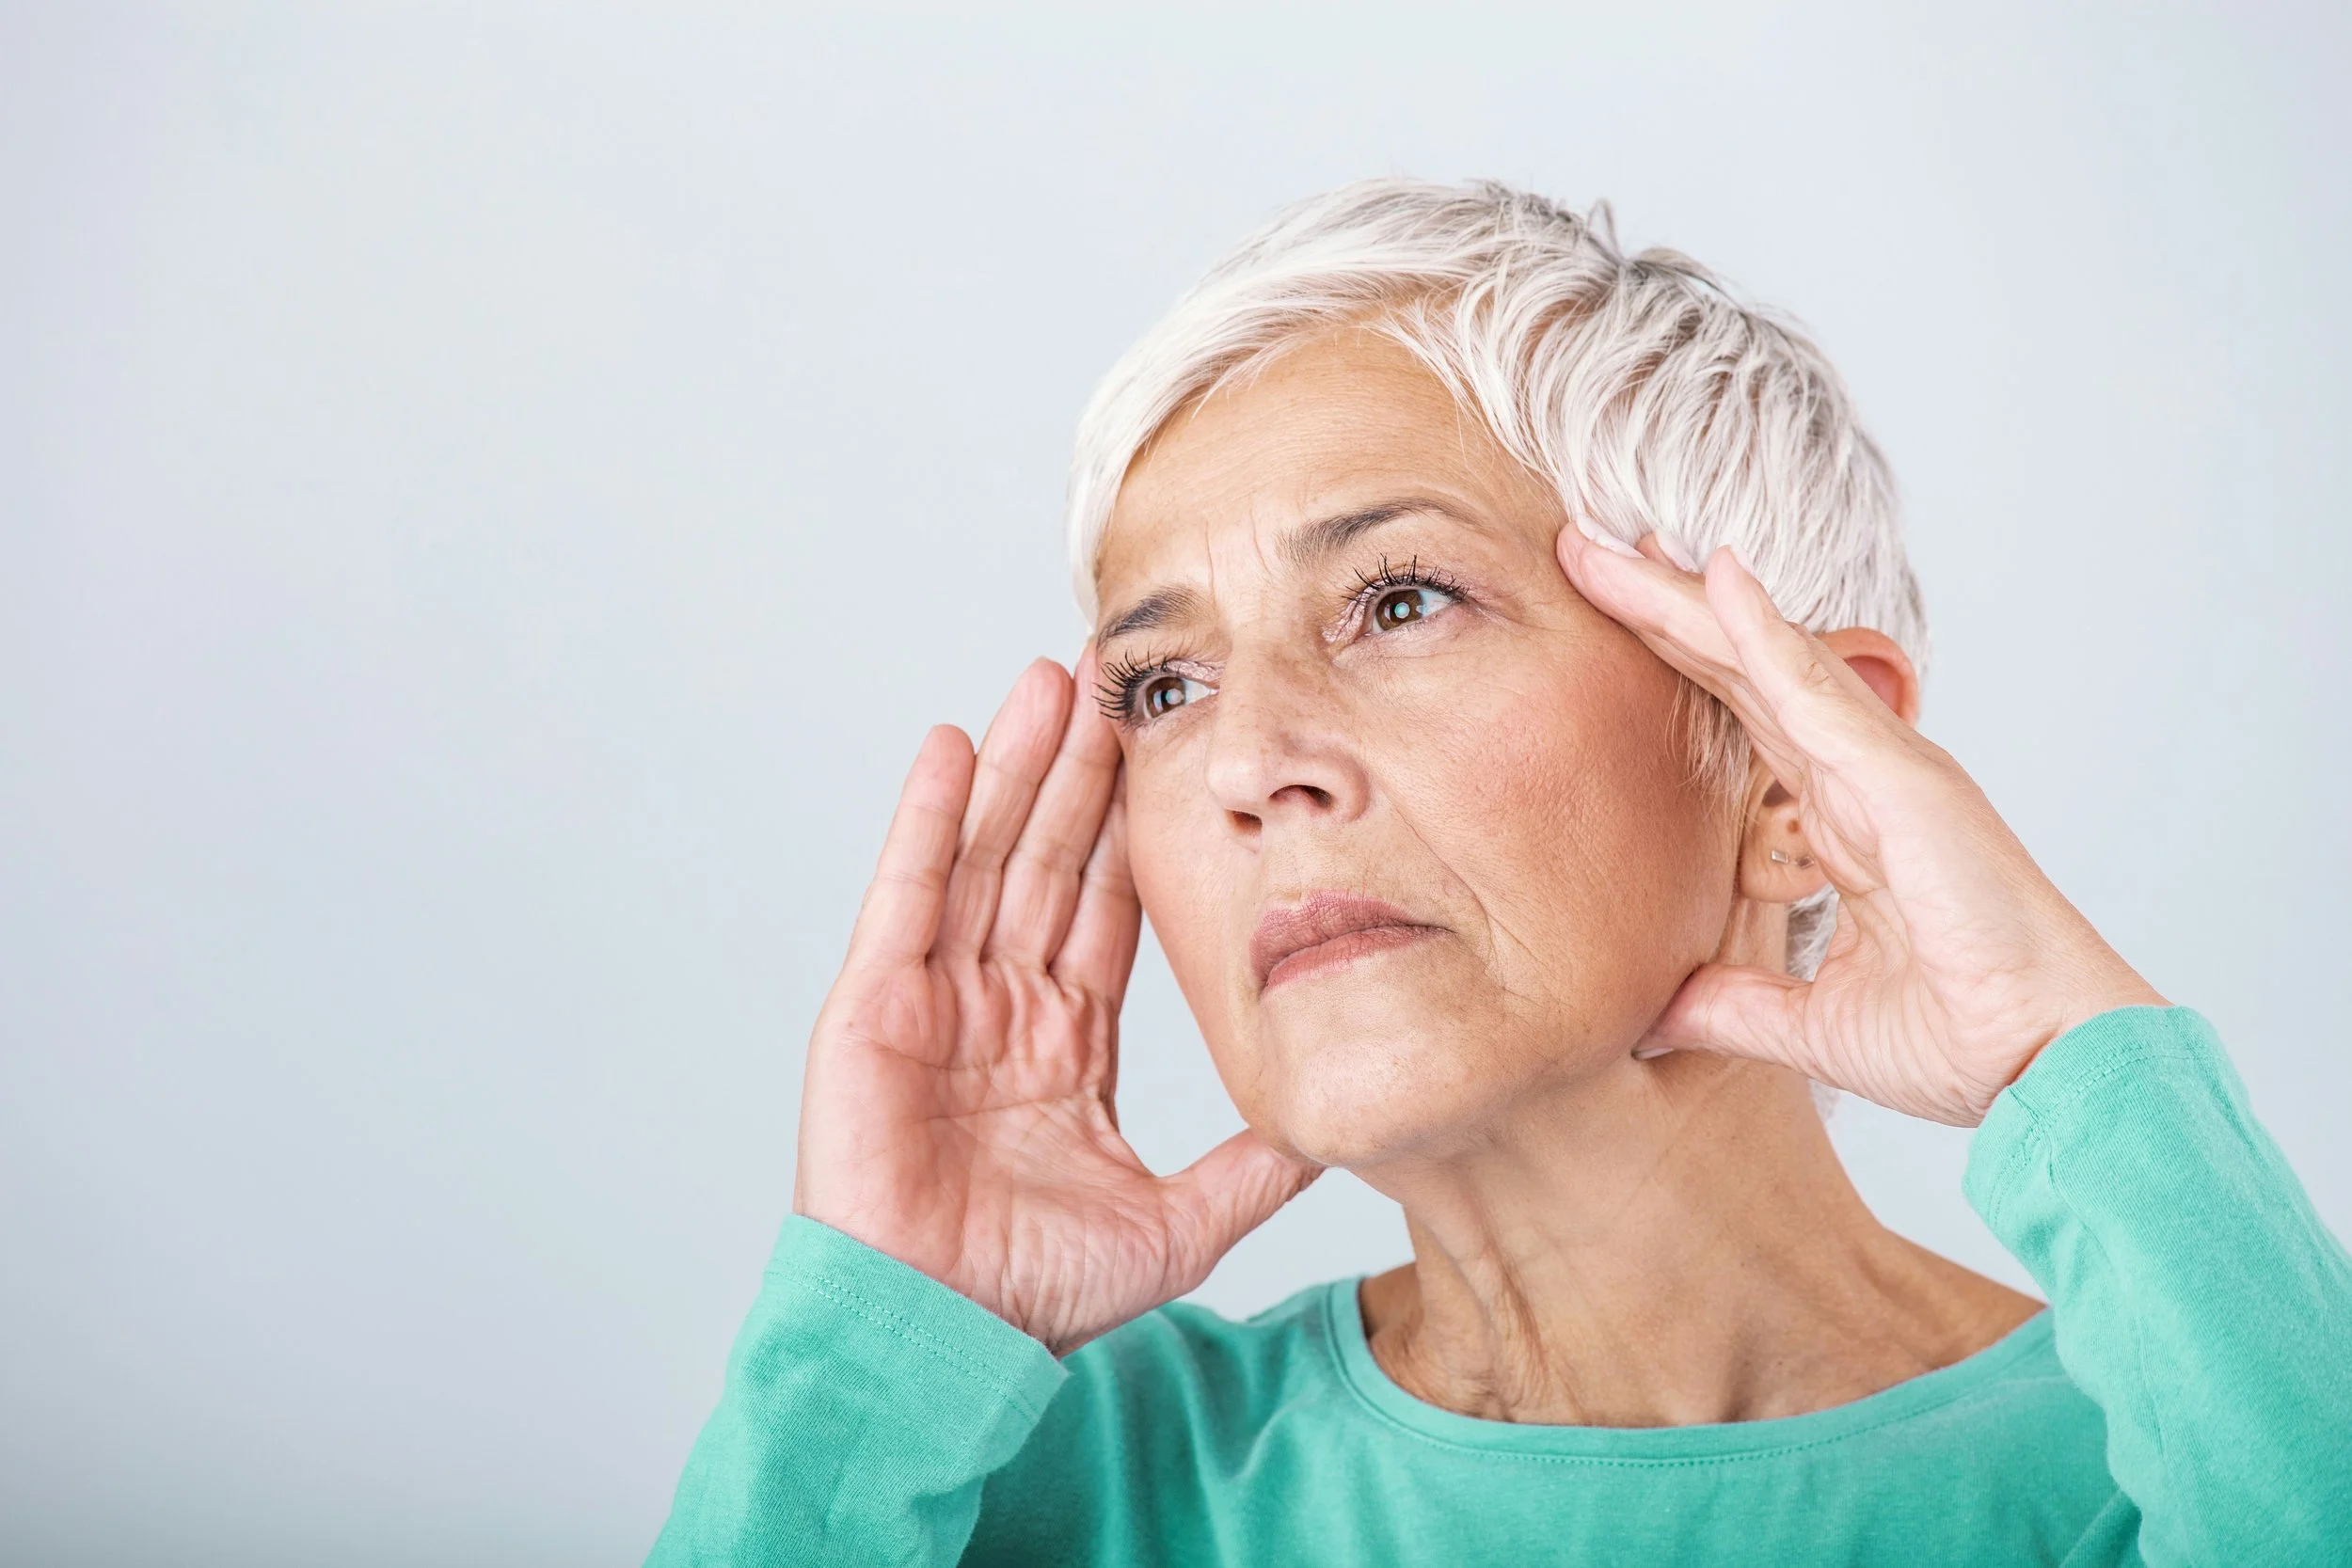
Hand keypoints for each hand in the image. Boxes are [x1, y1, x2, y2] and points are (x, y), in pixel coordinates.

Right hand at [792, 656, 1319, 1352]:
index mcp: (1065, 1042)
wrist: (939, 1339)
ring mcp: (935, 1001)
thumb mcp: (1178, 1223)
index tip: (1166, 752)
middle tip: (1109, 677)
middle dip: (1078, 770)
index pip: (1107, 909)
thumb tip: (1334, 1131)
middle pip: (1048, 861)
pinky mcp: (874, 1006)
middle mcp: (1000, 1007)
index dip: (1134, 829)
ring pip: (986, 858)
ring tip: (1046, 680)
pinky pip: (907, 896)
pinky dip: (928, 820)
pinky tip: (954, 747)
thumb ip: (1253, 1170)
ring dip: (1016, 768)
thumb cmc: (1032, 1295)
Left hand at [1557, 524, 2166, 1125]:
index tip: (1604, 609)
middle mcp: (1859, 780)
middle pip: (1738, 670)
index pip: (1738, 720)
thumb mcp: (1809, 1025)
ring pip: (1764, 658)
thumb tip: (1649, 1016)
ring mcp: (1883, 768)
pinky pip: (1817, 689)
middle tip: (1581, 547)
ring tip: (1605, 543)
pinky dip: (1762, 629)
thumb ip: (1729, 1007)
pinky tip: (1712, 575)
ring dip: (1683, 598)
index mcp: (1840, 825)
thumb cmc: (1966, 1043)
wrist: (2052, 1070)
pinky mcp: (1902, 778)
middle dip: (1658, 608)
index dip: (1674, 661)